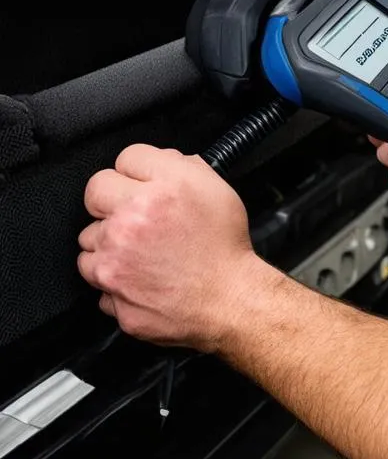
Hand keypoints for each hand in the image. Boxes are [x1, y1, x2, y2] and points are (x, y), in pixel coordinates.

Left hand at [78, 145, 259, 351]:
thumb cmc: (225, 247)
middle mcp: (131, 219)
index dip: (139, 170)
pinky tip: (140, 276)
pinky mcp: (110, 293)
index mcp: (162, 189)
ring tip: (141, 251)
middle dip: (113, 200)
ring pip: (88, 238)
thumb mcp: (217, 190)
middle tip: (137, 215)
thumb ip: (186, 166)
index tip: (145, 183)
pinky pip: (96, 277)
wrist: (229, 300)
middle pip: (95, 191)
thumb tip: (163, 161)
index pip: (127, 158)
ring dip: (108, 242)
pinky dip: (112, 278)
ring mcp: (115, 259)